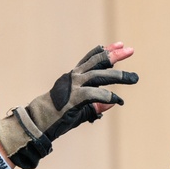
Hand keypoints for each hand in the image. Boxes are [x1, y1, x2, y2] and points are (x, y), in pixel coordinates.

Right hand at [0, 43, 137, 168]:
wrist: (36, 123)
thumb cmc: (55, 117)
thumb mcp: (78, 108)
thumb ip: (94, 104)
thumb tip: (112, 103)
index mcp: (72, 77)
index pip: (91, 58)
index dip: (106, 50)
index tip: (120, 44)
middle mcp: (73, 78)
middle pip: (97, 61)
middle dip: (114, 55)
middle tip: (130, 50)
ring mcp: (73, 86)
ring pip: (99, 75)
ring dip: (118, 75)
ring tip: (133, 78)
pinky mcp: (74, 98)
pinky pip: (95, 94)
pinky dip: (108, 96)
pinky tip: (118, 100)